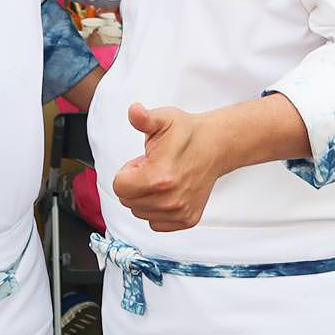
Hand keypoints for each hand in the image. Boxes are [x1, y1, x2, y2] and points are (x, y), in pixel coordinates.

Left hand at [111, 103, 224, 231]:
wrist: (215, 145)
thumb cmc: (187, 133)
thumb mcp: (163, 120)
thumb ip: (143, 118)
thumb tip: (134, 111)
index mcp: (158, 178)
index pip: (119, 187)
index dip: (127, 172)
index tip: (143, 162)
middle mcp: (169, 200)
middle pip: (127, 201)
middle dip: (135, 184)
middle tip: (153, 168)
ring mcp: (179, 212)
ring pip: (140, 213)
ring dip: (144, 197)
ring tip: (161, 178)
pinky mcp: (187, 219)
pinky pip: (155, 223)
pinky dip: (156, 210)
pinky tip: (168, 192)